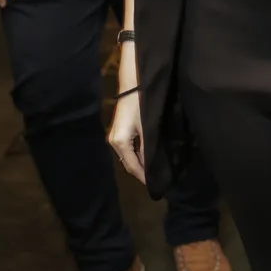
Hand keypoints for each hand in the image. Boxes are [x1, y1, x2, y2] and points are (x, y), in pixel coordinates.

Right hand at [109, 57, 145, 183]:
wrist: (133, 84)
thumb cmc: (141, 105)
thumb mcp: (146, 128)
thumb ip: (147, 149)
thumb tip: (151, 167)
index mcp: (120, 143)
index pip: (132, 167)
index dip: (143, 177)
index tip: (155, 186)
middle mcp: (113, 142)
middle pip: (129, 163)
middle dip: (141, 172)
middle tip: (157, 180)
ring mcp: (114, 136)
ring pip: (128, 156)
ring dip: (139, 163)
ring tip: (154, 171)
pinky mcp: (118, 131)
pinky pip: (127, 149)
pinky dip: (136, 155)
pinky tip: (146, 157)